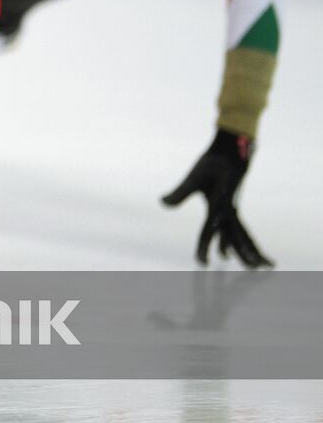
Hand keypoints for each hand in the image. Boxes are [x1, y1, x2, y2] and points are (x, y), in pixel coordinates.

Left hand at [162, 130, 272, 267]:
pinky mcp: (233, 208)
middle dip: (241, 255)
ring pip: (244, 236)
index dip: (204, 247)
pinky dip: (242, 242)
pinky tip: (231, 253)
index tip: (202, 263)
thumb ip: (180, 192)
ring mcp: (234, 210)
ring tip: (260, 267)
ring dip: (250, 251)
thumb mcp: (195, 175)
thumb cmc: (212, 162)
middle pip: (237, 238)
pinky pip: (240, 230)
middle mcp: (230, 211)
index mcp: (220, 205)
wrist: (232, 150)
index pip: (210, 231)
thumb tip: (162, 202)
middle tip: (249, 272)